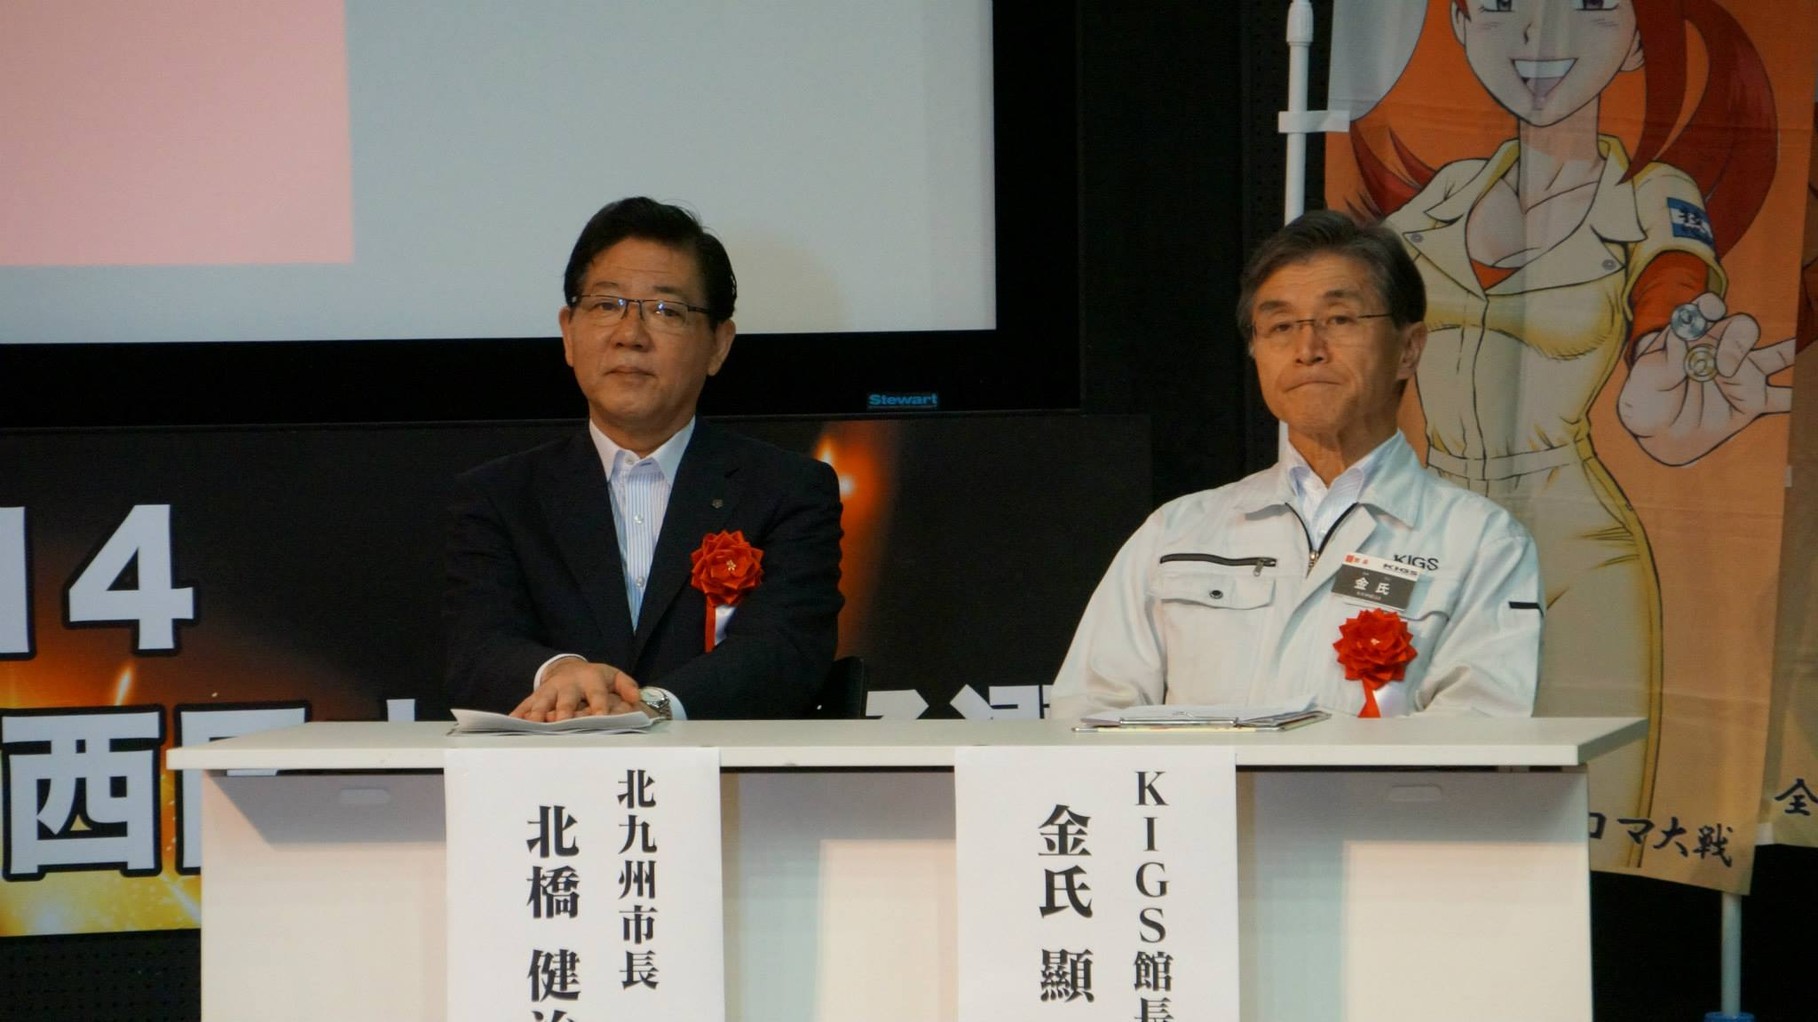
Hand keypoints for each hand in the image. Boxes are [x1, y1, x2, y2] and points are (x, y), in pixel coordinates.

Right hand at [511, 659, 641, 720]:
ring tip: (533, 725)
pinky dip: (517, 715)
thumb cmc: (594, 679)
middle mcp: (568, 685)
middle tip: (561, 723)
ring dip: (537, 714)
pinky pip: (523, 707)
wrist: (568, 668)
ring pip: (542, 703)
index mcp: (590, 680)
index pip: (597, 695)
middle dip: (564, 711)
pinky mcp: (534, 697)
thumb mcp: (613, 676)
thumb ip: (626, 686)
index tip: (600, 718)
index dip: (598, 706)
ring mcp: (549, 691)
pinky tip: (511, 725)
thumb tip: (636, 699)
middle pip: (566, 700)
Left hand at [1619, 292, 1794, 465]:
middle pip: (1742, 328)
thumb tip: (1681, 333)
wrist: (1656, 435)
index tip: (1704, 316)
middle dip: (1735, 341)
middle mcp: (1720, 350)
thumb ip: (1664, 360)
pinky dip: (1797, 395)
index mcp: (1691, 337)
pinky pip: (1782, 398)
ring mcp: (1741, 375)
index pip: (1707, 310)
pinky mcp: (1752, 402)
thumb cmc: (1647, 401)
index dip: (1709, 306)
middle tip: (1722, 370)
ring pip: (1774, 355)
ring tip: (1796, 352)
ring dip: (1787, 351)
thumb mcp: (1644, 380)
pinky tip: (1808, 395)